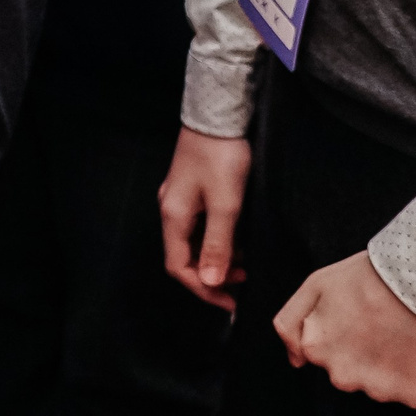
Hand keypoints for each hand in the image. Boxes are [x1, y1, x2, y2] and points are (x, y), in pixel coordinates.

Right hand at [159, 126, 250, 311]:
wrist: (218, 114)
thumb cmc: (222, 157)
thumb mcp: (225, 205)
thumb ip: (218, 245)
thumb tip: (211, 281)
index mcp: (174, 217)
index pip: (179, 267)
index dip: (203, 289)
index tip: (230, 301)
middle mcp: (170, 210)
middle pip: (184, 256)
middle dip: (211, 275)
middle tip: (242, 282)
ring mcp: (179, 199)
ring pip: (193, 241)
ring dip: (216, 257)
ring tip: (244, 262)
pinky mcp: (191, 189)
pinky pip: (199, 226)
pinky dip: (217, 239)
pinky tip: (236, 238)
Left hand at [275, 251, 415, 406]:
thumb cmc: (368, 277)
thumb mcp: (315, 286)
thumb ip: (291, 325)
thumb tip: (296, 362)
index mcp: (317, 351)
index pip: (326, 355)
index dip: (344, 334)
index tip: (360, 317)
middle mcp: (344, 378)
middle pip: (354, 374)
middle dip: (366, 355)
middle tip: (384, 324)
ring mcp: (381, 390)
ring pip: (385, 386)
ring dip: (395, 367)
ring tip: (406, 334)